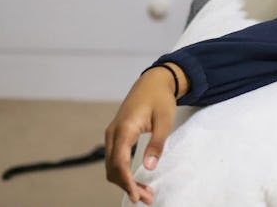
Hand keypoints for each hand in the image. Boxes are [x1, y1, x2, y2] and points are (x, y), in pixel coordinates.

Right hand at [104, 65, 180, 204]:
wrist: (152, 82)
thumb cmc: (160, 98)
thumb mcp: (164, 120)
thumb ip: (157, 143)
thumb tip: (149, 167)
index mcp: (124, 128)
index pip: (119, 162)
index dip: (126, 182)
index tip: (136, 196)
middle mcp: (113, 133)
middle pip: (113, 168)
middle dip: (127, 186)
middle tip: (147, 199)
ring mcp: (112, 134)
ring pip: (112, 166)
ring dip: (125, 182)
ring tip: (145, 194)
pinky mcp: (116, 136)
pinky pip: (115, 159)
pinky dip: (124, 172)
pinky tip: (138, 180)